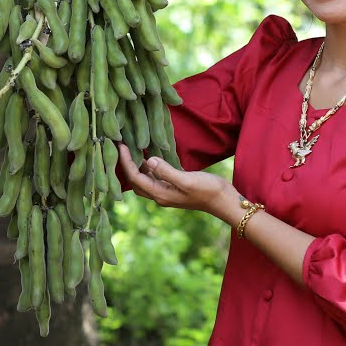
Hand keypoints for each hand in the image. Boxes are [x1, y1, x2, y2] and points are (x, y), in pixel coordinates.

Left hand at [114, 143, 229, 215]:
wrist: (225, 201)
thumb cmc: (208, 190)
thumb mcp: (186, 180)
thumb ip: (166, 171)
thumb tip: (149, 160)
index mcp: (160, 194)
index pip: (135, 178)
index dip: (125, 161)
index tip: (120, 145)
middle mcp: (160, 195)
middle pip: (135, 180)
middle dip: (126, 165)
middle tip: (123, 146)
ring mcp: (167, 192)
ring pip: (144, 179)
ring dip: (137, 166)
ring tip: (132, 148)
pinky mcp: (174, 188)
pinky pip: (155, 177)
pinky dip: (149, 167)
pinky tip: (150, 156)